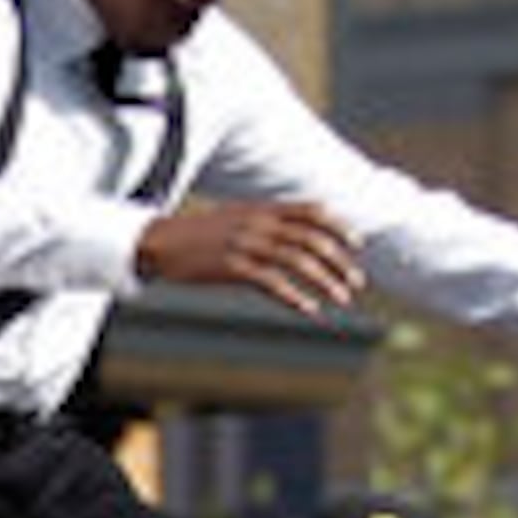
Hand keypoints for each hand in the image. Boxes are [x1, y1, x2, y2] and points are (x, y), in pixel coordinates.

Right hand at [133, 200, 365, 316]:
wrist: (159, 242)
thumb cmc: (198, 234)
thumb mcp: (235, 218)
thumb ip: (265, 221)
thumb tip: (294, 233)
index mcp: (262, 208)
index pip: (313, 211)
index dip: (339, 226)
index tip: (358, 244)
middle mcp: (259, 222)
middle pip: (312, 239)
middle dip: (340, 262)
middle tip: (356, 283)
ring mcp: (246, 244)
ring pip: (298, 261)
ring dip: (325, 281)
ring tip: (341, 299)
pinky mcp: (232, 267)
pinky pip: (272, 282)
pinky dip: (295, 297)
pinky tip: (310, 310)